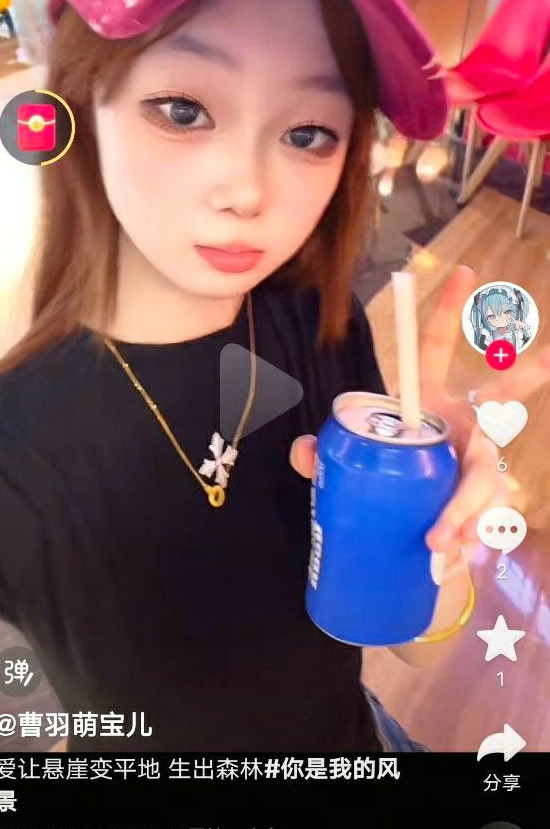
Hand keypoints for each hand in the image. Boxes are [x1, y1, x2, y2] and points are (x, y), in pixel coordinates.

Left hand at [289, 266, 549, 565]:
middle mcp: (462, 426)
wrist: (405, 525)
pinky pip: (482, 520)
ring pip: (488, 477)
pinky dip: (464, 538)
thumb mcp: (348, 460)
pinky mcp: (482, 506)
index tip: (461, 271)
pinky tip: (448, 557)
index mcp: (430, 401)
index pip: (436, 350)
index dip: (446, 310)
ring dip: (469, 505)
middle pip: (499, 401)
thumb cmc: (383, 476)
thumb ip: (322, 452)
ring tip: (444, 538)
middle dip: (522, 375)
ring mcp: (478, 464)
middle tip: (545, 359)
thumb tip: (302, 451)